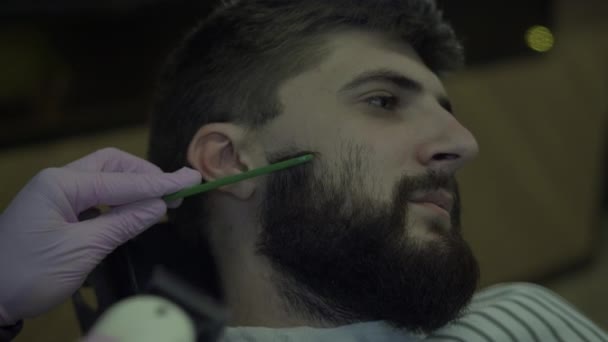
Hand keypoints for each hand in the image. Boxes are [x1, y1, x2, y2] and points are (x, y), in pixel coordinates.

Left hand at [0, 148, 200, 324]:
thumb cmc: (28, 274)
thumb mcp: (81, 251)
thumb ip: (122, 225)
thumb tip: (158, 207)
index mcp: (61, 185)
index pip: (122, 181)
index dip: (159, 183)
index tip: (190, 180)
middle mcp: (58, 181)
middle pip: (113, 165)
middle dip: (145, 174)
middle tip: (175, 190)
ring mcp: (57, 194)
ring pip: (105, 178)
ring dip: (134, 186)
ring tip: (161, 200)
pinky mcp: (58, 210)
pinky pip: (96, 195)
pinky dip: (119, 200)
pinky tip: (133, 211)